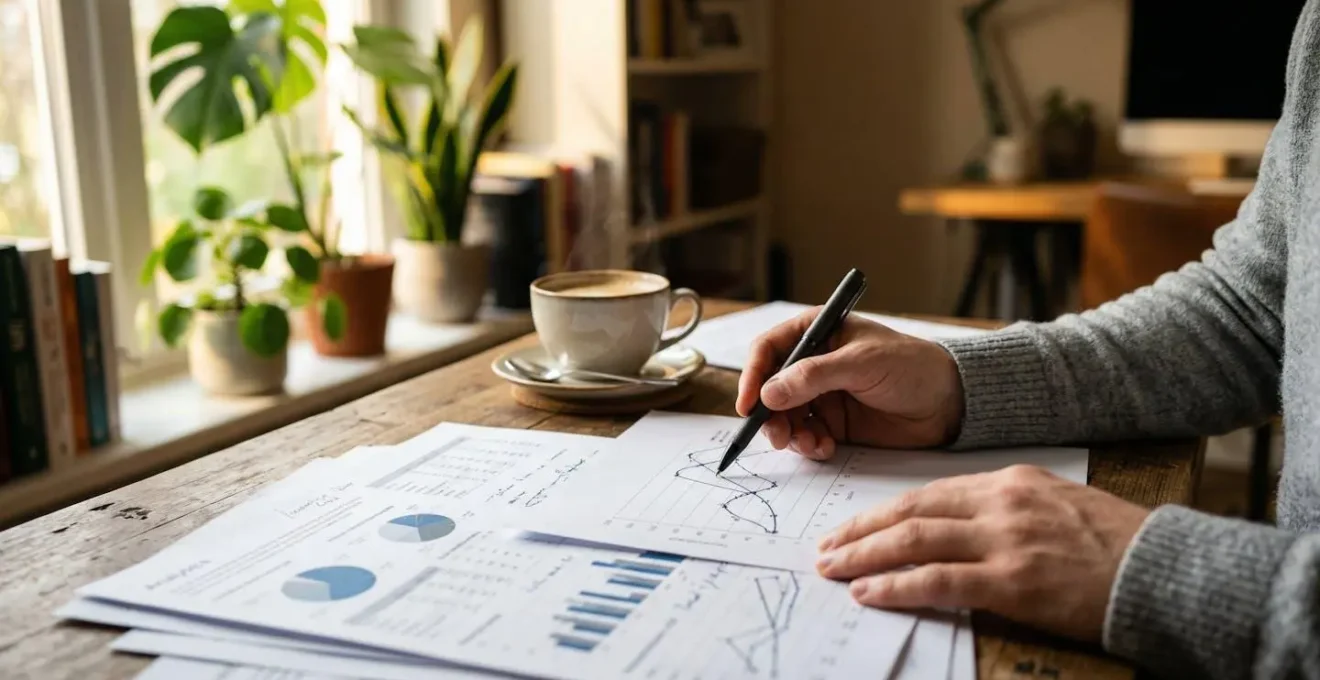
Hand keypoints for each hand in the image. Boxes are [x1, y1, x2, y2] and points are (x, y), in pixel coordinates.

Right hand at [735, 307, 964, 457]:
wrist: (949, 402)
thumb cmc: (911, 366)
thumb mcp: (862, 364)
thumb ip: (814, 376)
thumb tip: (769, 393)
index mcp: (816, 333)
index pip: (769, 350)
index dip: (752, 375)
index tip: (748, 403)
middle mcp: (812, 363)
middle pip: (769, 388)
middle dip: (768, 413)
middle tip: (777, 435)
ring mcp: (821, 395)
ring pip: (783, 416)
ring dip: (788, 433)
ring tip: (808, 443)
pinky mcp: (833, 423)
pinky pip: (805, 436)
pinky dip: (808, 445)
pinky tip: (825, 448)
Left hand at [815, 465, 1150, 641]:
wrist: (1165, 570)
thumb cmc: (1115, 544)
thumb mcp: (1056, 506)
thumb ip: (1004, 512)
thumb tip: (954, 531)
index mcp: (1010, 481)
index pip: (928, 492)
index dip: (882, 511)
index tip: (852, 526)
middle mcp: (1002, 503)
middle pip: (911, 511)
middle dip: (861, 530)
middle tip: (825, 548)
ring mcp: (1006, 541)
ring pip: (915, 540)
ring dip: (865, 556)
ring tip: (832, 569)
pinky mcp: (1014, 581)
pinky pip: (939, 581)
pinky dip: (897, 586)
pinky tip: (869, 593)